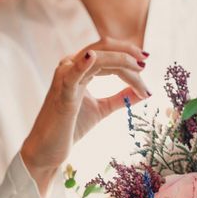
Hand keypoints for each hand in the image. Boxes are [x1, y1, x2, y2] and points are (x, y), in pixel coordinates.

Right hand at [20, 37, 150, 195]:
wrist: (50, 149)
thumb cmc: (72, 127)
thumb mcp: (102, 109)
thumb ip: (120, 98)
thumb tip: (145, 92)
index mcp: (79, 67)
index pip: (108, 53)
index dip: (128, 55)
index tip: (146, 66)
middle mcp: (71, 65)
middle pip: (104, 48)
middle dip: (128, 53)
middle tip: (146, 62)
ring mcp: (65, 77)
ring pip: (98, 58)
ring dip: (122, 62)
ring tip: (140, 71)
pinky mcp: (62, 92)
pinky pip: (73, 74)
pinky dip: (83, 63)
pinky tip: (93, 57)